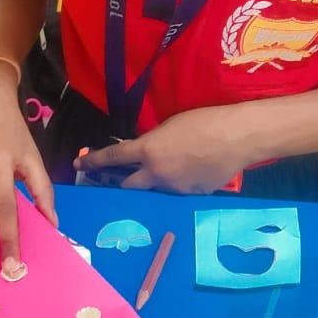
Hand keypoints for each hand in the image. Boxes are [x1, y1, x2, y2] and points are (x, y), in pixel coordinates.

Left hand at [75, 106, 252, 193]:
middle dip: (121, 182)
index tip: (79, 164)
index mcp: (148, 151)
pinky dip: (179, 184)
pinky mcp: (192, 196)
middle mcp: (156, 175)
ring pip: (155, 190)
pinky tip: (194, 171)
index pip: (113, 158)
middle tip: (119, 178)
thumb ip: (153, 140)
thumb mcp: (171, 125)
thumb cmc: (205, 121)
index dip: (94, 161)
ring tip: (171, 168)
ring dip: (154, 182)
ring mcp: (174, 189)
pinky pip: (179, 192)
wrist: (238, 137)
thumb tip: (148, 150)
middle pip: (128, 186)